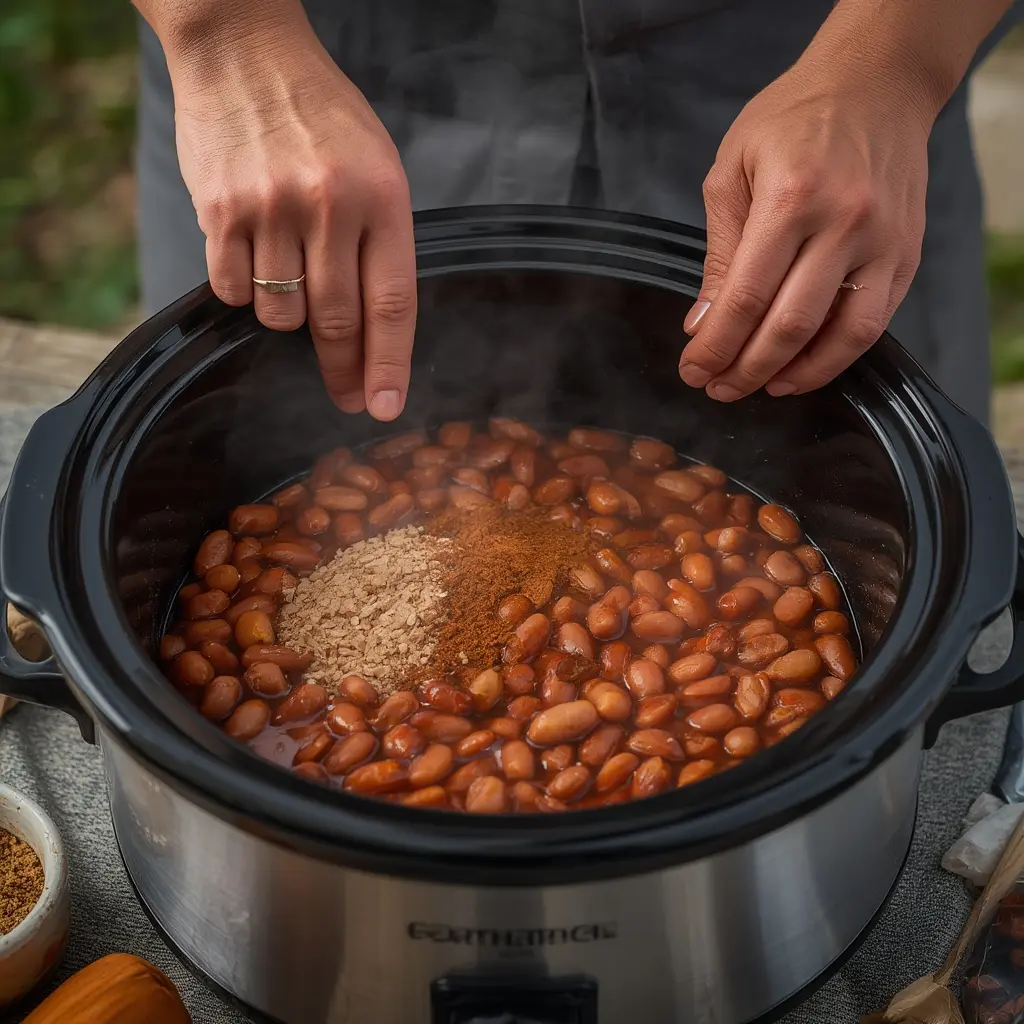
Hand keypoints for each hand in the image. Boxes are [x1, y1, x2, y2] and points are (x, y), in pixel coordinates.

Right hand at [170, 21, 415, 419]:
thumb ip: (379, 242)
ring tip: (289, 275)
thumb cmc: (321, 116)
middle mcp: (329, 205)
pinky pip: (232, 290)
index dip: (389, 365)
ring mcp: (272, 208)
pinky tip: (251, 258)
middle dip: (342, 370)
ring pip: (281, 313)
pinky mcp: (220, 210)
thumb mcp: (376, 167)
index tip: (385, 407)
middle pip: (337, 322)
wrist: (246, 52)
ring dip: (287, 316)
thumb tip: (373, 329)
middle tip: (346, 397)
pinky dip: (243, 291)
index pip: (391, 304)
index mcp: (382, 197)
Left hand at [679, 59, 932, 400]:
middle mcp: (845, 222)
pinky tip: (804, 368)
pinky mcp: (907, 254)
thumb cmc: (792, 120)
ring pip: (841, 336)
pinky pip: (874, 323)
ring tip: (761, 388)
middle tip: (719, 389)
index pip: (747, 297)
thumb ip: (720, 252)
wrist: (876, 84)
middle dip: (747, 369)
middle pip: (790, 325)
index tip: (693, 371)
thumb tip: (702, 323)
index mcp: (792, 198)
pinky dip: (837, 357)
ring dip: (796, 375)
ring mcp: (884, 241)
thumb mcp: (733, 171)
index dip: (716, 346)